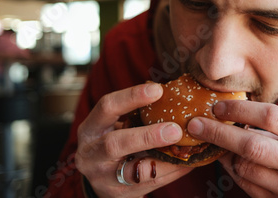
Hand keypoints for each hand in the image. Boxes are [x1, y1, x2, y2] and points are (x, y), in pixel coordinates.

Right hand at [75, 83, 193, 197]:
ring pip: (135, 170)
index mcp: (90, 129)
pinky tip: (187, 162)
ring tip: (186, 148)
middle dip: (148, 136)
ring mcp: (103, 178)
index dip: (131, 97)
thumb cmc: (114, 142)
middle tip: (176, 130)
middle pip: (115, 144)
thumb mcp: (114, 126)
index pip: (106, 107)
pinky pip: (150, 183)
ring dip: (165, 159)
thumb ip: (135, 114)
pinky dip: (172, 171)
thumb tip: (174, 95)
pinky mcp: (119, 194)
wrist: (100, 180)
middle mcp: (91, 154)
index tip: (158, 89)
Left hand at [187, 100, 277, 197]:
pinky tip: (230, 160)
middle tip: (195, 124)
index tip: (218, 106)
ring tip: (216, 142)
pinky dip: (233, 171)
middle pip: (253, 146)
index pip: (272, 117)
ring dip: (224, 154)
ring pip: (245, 169)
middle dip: (219, 133)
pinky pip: (246, 186)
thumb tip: (234, 114)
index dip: (240, 109)